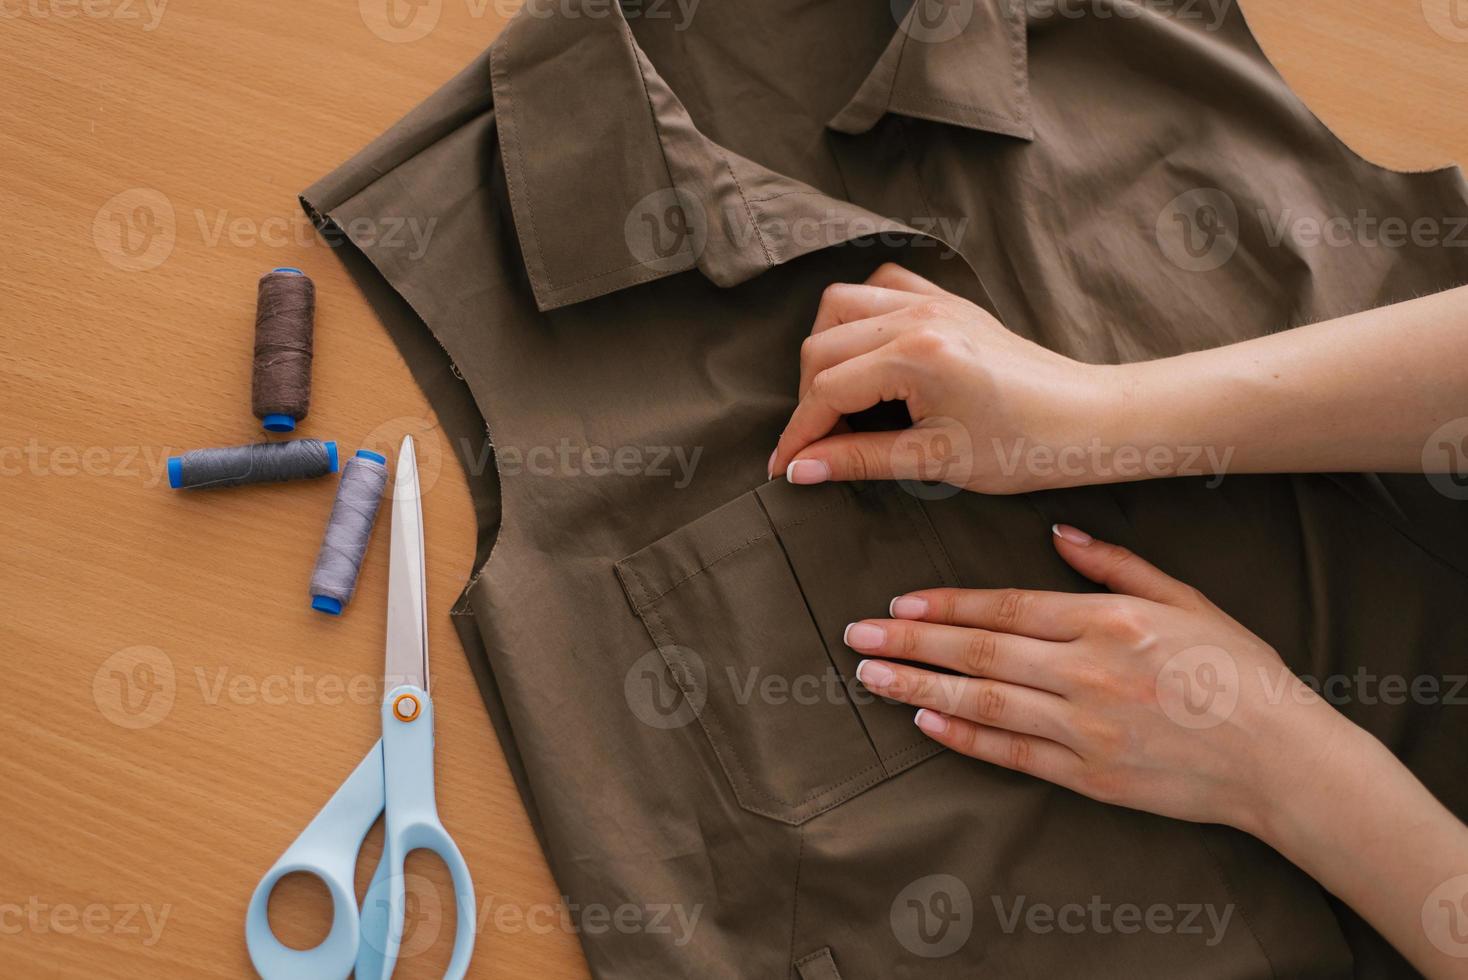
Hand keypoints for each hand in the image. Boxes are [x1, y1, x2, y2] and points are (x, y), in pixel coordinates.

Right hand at [769, 263, 1122, 494]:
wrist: (1089, 421)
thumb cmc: (1025, 447)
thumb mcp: (934, 461)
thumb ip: (858, 459)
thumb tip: (800, 470)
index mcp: (916, 354)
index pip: (827, 391)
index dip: (798, 434)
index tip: (782, 469)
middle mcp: (918, 315)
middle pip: (822, 346)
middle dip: (808, 399)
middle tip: (814, 446)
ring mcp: (933, 300)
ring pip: (841, 305)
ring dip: (825, 350)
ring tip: (836, 400)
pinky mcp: (948, 300)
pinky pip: (881, 284)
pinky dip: (860, 314)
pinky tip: (867, 352)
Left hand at [843, 524, 1347, 834]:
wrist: (1284, 760)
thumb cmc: (1239, 672)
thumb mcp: (1186, 599)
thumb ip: (1117, 566)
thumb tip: (1059, 533)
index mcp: (1108, 620)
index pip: (1006, 606)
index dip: (946, 603)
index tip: (897, 601)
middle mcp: (1088, 671)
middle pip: (980, 650)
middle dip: (911, 641)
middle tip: (856, 635)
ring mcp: (1086, 727)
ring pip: (985, 700)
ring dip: (919, 684)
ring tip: (869, 676)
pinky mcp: (1090, 775)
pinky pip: (1013, 752)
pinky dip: (966, 735)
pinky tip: (925, 719)